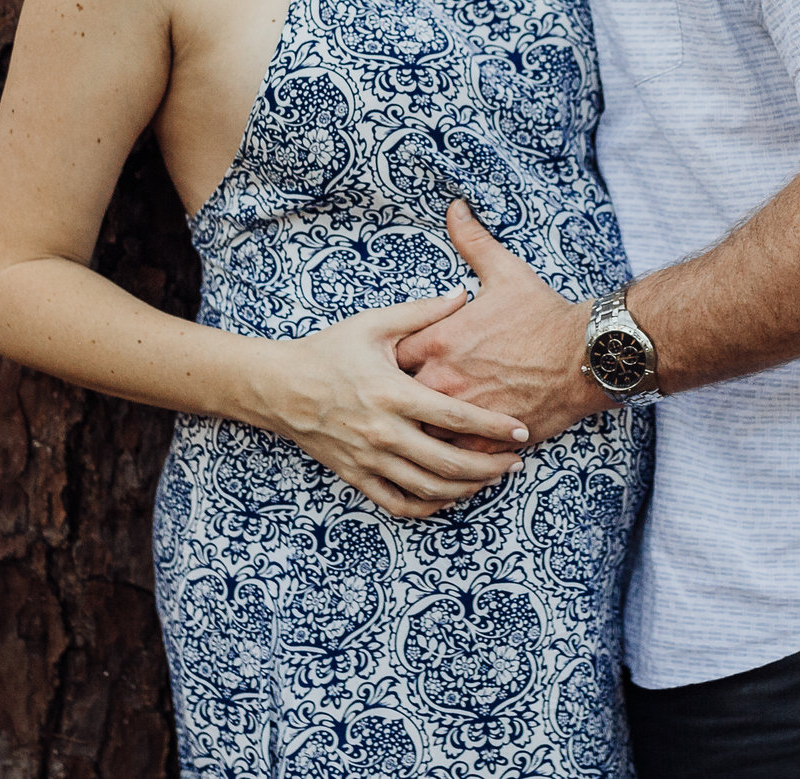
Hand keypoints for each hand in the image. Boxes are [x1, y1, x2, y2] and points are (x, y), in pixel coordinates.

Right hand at [251, 292, 531, 519]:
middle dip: (489, 466)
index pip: (454, 416)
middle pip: (447, 461)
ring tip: (491, 479)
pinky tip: (449, 497)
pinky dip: (428, 506)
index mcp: (391, 392)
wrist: (278, 386)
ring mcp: (368, 458)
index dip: (493, 426)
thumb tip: (463, 294)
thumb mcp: (373, 324)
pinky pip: (397, 503)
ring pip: (427, 488)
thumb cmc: (328, 351)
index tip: (522, 430)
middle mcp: (382, 431)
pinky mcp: (355, 475)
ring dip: (465, 489)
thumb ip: (422, 312)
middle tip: (516, 461)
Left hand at [393, 200, 613, 447]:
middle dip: (398, 400)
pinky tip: (449, 451)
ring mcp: (463, 411)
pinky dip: (448, 453)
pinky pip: (453, 455)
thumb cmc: (545, 314)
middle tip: (396, 401)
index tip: (392, 363)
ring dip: (419, 431)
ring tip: (418, 431)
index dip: (388, 361)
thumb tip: (455, 208)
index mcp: (438, 340)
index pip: (389, 357)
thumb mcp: (504, 271)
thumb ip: (472, 241)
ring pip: (420, 432)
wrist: (586, 355)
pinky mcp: (485, 437)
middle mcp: (442, 378)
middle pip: (398, 399)